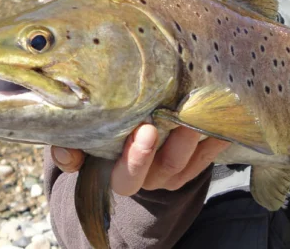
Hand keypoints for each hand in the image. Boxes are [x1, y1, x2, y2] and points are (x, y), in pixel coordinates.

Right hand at [50, 124, 229, 195]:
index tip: (145, 129)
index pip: (126, 177)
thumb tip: (66, 152)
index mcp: (119, 174)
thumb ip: (70, 145)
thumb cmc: (100, 136)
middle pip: (161, 170)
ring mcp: (172, 172)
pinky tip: (224, 120)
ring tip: (200, 112)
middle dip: (174, 145)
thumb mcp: (81, 142)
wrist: (126, 138)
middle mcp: (149, 177)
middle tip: (176, 118)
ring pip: (186, 163)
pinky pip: (206, 156)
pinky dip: (215, 139)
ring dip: (195, 139)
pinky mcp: (191, 165)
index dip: (136, 158)